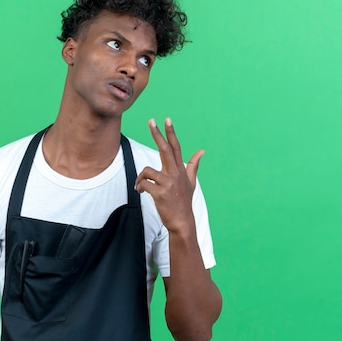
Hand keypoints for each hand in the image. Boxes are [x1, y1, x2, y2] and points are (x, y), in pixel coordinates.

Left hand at [135, 118, 203, 233]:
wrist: (182, 221)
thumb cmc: (184, 201)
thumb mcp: (191, 182)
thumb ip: (194, 165)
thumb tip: (202, 150)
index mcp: (180, 170)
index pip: (176, 147)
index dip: (171, 133)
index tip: (167, 119)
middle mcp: (175, 174)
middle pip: (165, 149)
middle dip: (157, 134)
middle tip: (151, 121)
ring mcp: (168, 183)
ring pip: (147, 171)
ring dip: (140, 178)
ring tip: (141, 186)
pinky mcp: (160, 193)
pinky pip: (144, 184)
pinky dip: (139, 187)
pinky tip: (141, 192)